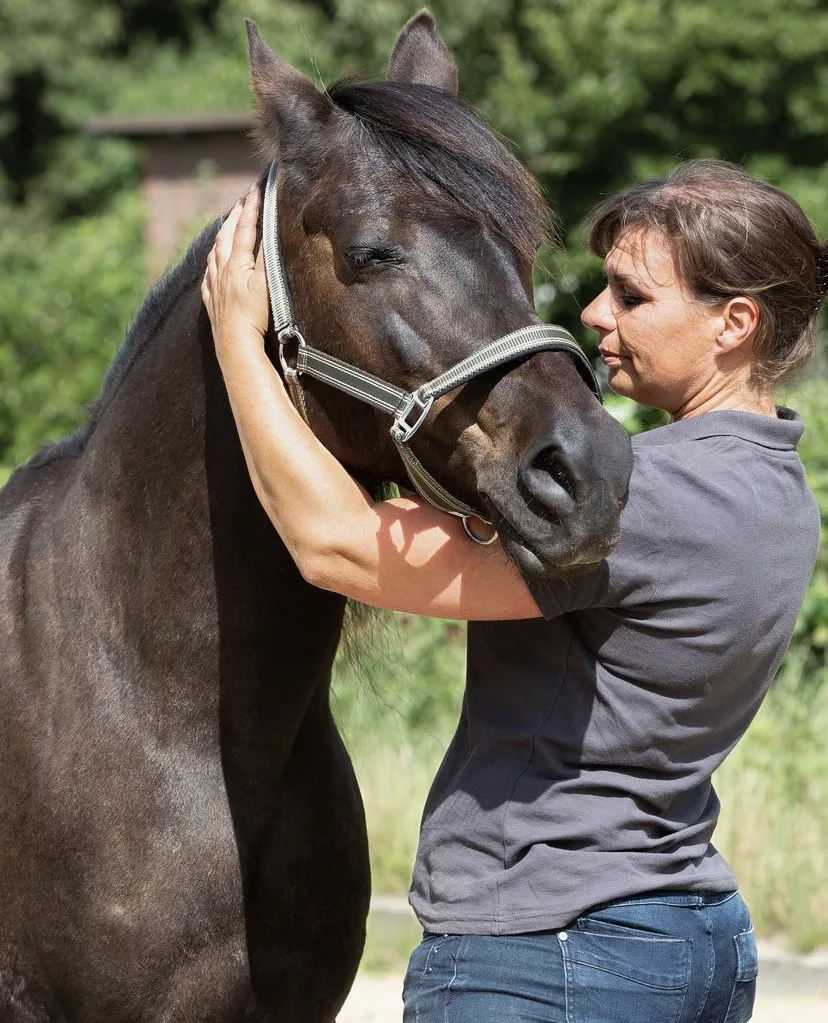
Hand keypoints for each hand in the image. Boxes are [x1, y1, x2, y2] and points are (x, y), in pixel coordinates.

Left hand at [202, 185, 268, 352]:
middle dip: (235, 217)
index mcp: (237, 264)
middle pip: (226, 236)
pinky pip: (208, 277)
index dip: (252, 209)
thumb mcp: (266, 283)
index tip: (257, 190)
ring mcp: (215, 287)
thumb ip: (267, 257)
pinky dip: (211, 264)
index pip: (246, 229)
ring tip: (226, 226)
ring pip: (214, 254)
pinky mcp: (212, 303)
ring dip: (221, 236)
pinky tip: (213, 265)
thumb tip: (269, 232)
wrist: (236, 345)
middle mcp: (222, 271)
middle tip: (243, 202)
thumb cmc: (255, 316)